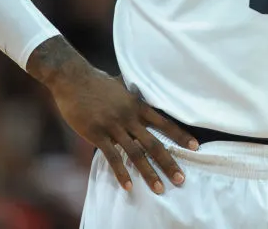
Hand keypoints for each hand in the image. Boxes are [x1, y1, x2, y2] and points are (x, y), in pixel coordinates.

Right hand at [48, 67, 199, 194]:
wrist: (73, 78)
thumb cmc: (96, 81)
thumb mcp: (121, 85)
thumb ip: (132, 94)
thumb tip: (140, 91)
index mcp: (137, 106)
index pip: (164, 123)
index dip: (179, 136)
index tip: (195, 147)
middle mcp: (130, 118)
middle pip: (154, 143)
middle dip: (169, 162)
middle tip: (181, 179)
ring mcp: (114, 127)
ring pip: (136, 153)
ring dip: (149, 172)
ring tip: (159, 188)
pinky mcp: (97, 134)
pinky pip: (112, 157)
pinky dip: (121, 172)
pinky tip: (128, 185)